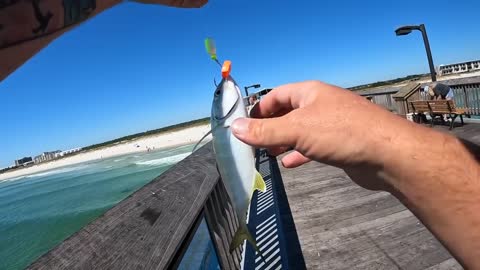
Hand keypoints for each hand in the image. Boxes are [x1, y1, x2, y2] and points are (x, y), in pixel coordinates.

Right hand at [231, 80, 411, 190]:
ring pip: (301, 130)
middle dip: (270, 128)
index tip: (243, 125)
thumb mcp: (296, 130)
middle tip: (254, 143)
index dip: (258, 109)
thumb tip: (235, 128)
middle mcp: (321, 104)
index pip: (276, 95)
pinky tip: (290, 163)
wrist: (388, 154)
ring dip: (284, 142)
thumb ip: (265, 131)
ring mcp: (332, 124)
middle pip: (287, 113)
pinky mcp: (341, 143)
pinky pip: (314, 146)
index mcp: (309, 93)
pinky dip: (300, 153)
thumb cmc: (342, 133)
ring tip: (268, 154)